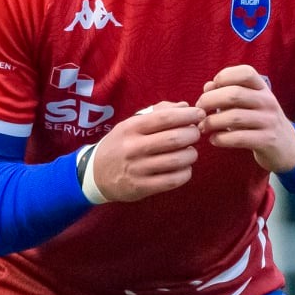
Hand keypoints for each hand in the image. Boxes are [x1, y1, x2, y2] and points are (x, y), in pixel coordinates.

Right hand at [88, 102, 204, 201]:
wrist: (95, 174)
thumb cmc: (120, 144)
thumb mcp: (131, 124)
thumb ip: (158, 112)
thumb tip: (185, 106)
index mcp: (131, 128)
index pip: (164, 118)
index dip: (187, 115)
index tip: (199, 114)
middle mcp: (133, 147)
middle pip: (173, 139)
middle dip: (192, 134)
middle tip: (196, 133)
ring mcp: (137, 169)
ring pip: (176, 161)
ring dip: (191, 154)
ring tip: (191, 151)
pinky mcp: (141, 187)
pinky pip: (172, 181)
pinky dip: (185, 173)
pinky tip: (185, 168)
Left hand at [195, 65, 294, 172]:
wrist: (287, 146)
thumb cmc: (259, 120)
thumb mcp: (248, 103)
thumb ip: (227, 92)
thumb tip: (207, 86)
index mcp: (263, 88)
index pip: (245, 72)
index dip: (224, 76)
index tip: (211, 88)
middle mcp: (267, 101)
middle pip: (235, 94)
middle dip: (210, 100)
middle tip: (199, 110)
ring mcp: (269, 121)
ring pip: (234, 117)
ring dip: (212, 122)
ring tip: (203, 127)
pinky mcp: (266, 140)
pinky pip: (239, 138)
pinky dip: (221, 139)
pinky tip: (213, 140)